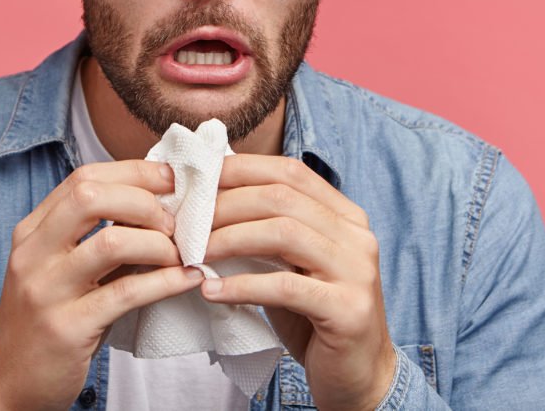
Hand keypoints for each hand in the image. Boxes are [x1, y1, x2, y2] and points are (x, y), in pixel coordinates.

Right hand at [0, 160, 203, 410]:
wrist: (9, 386)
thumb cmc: (47, 322)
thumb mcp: (59, 270)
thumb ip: (93, 237)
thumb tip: (157, 206)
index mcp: (31, 232)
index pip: (83, 178)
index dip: (133, 173)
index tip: (169, 180)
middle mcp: (33, 254)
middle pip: (92, 196)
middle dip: (144, 201)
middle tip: (174, 223)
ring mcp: (47, 290)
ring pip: (111, 241)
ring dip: (158, 243)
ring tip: (179, 254)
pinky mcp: (67, 327)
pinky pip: (126, 293)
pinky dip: (165, 281)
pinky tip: (187, 279)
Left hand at [202, 155, 395, 410]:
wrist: (358, 374)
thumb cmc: (314, 316)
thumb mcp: (292, 264)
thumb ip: (266, 231)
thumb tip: (207, 201)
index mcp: (346, 216)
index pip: (290, 172)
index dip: (241, 170)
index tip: (197, 181)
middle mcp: (357, 235)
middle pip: (281, 198)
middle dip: (225, 205)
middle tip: (185, 222)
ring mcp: (357, 270)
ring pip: (283, 234)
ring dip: (228, 239)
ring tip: (193, 253)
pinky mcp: (348, 309)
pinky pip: (284, 287)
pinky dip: (241, 285)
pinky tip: (210, 290)